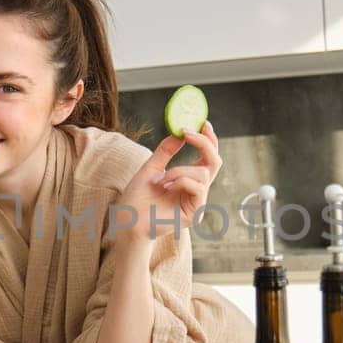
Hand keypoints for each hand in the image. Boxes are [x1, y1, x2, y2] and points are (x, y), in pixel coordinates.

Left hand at [118, 122, 220, 241]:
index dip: (209, 140)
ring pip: (202, 173)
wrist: (127, 219)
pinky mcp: (195, 214)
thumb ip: (166, 150)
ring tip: (162, 179)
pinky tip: (165, 187)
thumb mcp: (151, 167)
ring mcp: (197, 203)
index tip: (202, 123)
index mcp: (190, 180)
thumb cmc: (137, 197)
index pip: (208, 157)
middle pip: (215, 162)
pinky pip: (197, 187)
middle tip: (188, 132)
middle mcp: (197, 191)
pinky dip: (180, 181)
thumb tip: (180, 132)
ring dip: (180, 170)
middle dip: (204, 143)